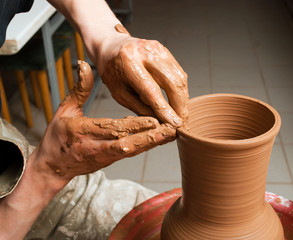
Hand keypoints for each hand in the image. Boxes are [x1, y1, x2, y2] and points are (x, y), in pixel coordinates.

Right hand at [32, 61, 175, 186]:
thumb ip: (79, 88)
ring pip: (133, 151)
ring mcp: (106, 156)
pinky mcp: (111, 160)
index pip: (113, 128)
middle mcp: (98, 147)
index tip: (153, 120)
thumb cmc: (57, 137)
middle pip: (128, 144)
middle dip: (151, 137)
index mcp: (84, 133)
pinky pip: (131, 153)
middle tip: (171, 129)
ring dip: (153, 143)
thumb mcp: (64, 110)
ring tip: (172, 134)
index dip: (134, 126)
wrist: (52, 167)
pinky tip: (160, 138)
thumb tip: (84, 64)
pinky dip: (146, 146)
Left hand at [96, 25, 188, 127]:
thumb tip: (160, 121)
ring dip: (183, 98)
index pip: (151, 90)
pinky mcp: (164, 49)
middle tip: (182, 122)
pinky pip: (178, 72)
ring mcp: (156, 48)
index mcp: (127, 63)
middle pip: (172, 82)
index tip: (174, 124)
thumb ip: (139, 107)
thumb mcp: (119, 94)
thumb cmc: (112, 72)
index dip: (165, 109)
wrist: (110, 47)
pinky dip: (181, 89)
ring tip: (182, 114)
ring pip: (179, 77)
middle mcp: (144, 52)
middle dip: (180, 105)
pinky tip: (179, 101)